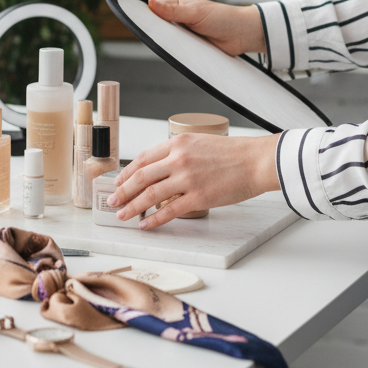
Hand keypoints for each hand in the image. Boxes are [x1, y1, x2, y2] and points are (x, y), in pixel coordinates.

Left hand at [107, 132, 280, 228]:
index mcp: (177, 142)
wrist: (255, 161)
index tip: (118, 182)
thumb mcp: (198, 142)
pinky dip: (154, 219)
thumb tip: (159, 169)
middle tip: (113, 201)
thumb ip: (178, 153)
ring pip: (150, 194)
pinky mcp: (198, 197)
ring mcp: (187, 178)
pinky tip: (146, 224)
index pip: (143, 158)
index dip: (127, 172)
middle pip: (141, 176)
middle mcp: (178, 158)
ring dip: (133, 206)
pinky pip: (169, 210)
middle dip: (123, 191)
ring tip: (123, 215)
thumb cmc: (231, 153)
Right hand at [148, 0, 265, 56]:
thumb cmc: (223, 17)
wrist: (242, 35)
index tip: (135, 19)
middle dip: (155, 31)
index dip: (146, 13)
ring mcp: (186, 33)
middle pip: (160, 26)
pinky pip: (179, 50)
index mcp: (179, 5)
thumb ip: (172, 10)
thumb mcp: (194, 12)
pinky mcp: (192, 46)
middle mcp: (180, 19)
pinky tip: (175, 53)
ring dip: (167, 42)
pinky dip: (177, 52)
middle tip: (150, 36)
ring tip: (164, 45)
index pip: (156, 8)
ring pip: (168, 39)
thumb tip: (151, 3)